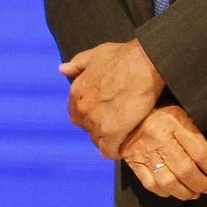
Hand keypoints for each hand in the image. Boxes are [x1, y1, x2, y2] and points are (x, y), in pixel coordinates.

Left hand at [60, 39, 165, 156]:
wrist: (144, 63)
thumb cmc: (122, 57)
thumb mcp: (94, 55)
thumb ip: (77, 64)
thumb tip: (62, 69)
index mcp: (76, 92)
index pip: (75, 114)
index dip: (88, 116)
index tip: (102, 116)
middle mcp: (82, 109)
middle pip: (86, 128)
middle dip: (98, 128)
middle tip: (114, 125)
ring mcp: (96, 122)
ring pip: (97, 140)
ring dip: (107, 139)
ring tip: (121, 137)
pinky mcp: (113, 132)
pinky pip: (109, 150)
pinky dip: (115, 151)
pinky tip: (122, 149)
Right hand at [118, 105, 206, 200]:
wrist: (124, 111)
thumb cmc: (160, 114)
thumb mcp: (181, 114)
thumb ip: (195, 134)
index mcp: (174, 123)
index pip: (201, 152)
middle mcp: (159, 139)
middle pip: (185, 170)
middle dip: (202, 184)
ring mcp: (145, 152)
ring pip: (169, 182)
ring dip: (186, 192)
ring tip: (195, 193)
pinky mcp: (134, 162)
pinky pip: (151, 184)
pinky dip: (166, 192)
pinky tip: (174, 190)